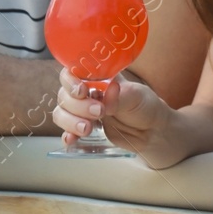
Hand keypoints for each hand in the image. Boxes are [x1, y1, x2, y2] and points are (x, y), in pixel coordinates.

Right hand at [52, 67, 168, 154]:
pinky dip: (66, 135)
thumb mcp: (136, 96)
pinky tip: (72, 140)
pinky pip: (66, 131)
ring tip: (88, 129)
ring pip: (61, 113)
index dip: (71, 81)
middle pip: (65, 95)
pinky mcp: (83, 129)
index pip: (73, 72)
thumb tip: (106, 97)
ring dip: (70, 122)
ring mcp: (83, 111)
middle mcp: (87, 92)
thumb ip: (119, 96)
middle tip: (99, 112)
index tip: (82, 91)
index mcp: (98, 77)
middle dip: (78, 106)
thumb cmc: (145, 105)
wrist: (151, 131)